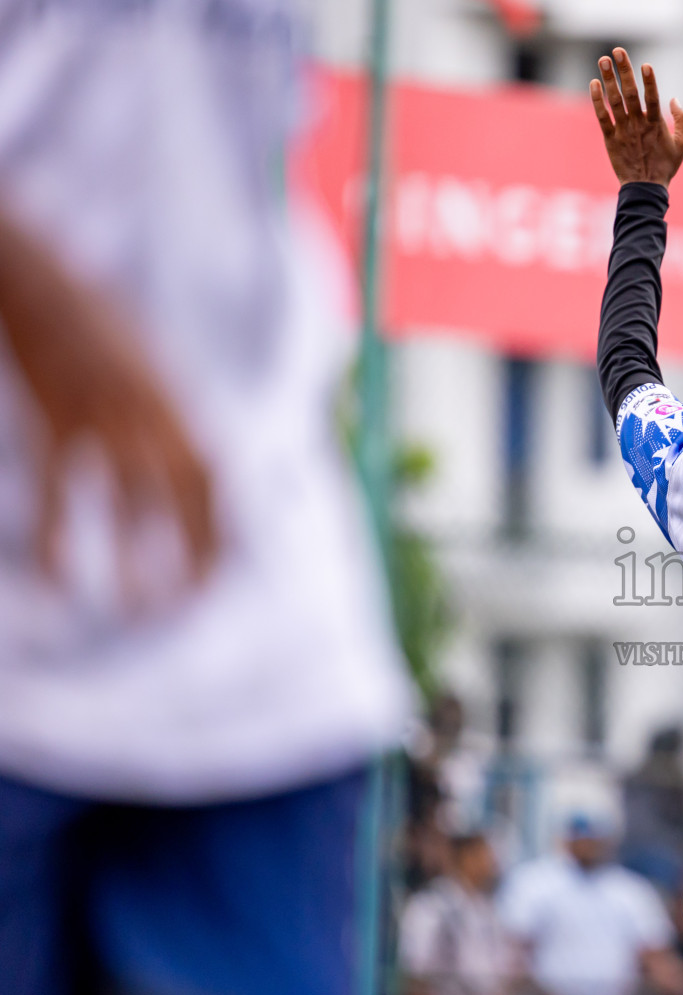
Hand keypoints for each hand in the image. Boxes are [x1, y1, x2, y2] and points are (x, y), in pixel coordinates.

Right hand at [0, 211, 216, 599]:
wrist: (44, 283)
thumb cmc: (98, 329)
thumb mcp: (153, 371)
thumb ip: (170, 419)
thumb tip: (196, 466)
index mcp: (178, 407)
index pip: (215, 480)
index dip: (223, 526)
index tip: (224, 570)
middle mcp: (153, 417)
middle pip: (186, 498)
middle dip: (193, 553)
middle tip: (191, 604)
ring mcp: (104, 421)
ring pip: (131, 503)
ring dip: (137, 558)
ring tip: (139, 608)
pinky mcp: (53, 424)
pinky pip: (59, 492)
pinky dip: (57, 537)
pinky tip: (57, 579)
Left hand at [589, 48, 682, 187]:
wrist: (644, 189)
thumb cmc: (665, 166)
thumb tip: (674, 99)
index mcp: (657, 125)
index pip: (653, 98)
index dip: (650, 81)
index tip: (646, 64)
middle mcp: (639, 125)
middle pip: (631, 93)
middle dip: (625, 71)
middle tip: (618, 51)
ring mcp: (623, 131)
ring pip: (615, 101)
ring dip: (609, 79)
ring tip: (603, 59)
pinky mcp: (610, 138)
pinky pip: (602, 117)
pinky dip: (597, 101)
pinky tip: (594, 84)